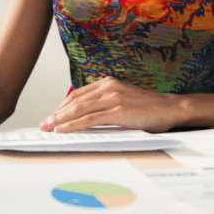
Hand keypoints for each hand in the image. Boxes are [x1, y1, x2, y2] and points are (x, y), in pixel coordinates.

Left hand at [39, 77, 181, 133]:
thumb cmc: (148, 108)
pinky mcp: (118, 111)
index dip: (62, 106)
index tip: (52, 116)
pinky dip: (73, 124)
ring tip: (48, 128)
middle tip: (44, 124)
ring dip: (60, 119)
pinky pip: (90, 119)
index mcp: (108, 83)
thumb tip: (85, 117)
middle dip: (57, 113)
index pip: (78, 94)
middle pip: (75, 101)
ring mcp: (113, 98)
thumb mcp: (123, 100)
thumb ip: (105, 104)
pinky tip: (63, 129)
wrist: (169, 109)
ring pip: (79, 109)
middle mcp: (108, 87)